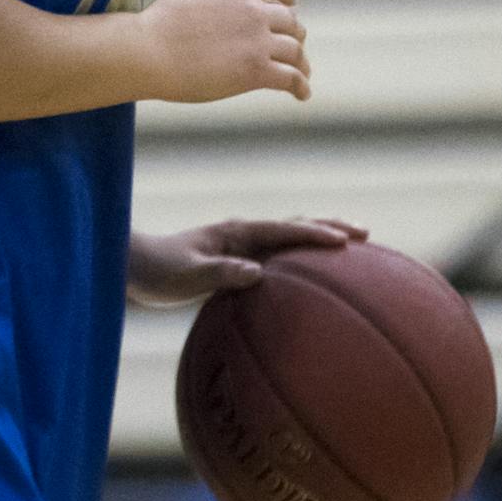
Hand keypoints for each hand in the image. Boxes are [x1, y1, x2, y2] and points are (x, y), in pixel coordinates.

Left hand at [127, 217, 368, 307]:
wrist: (137, 266)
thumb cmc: (159, 271)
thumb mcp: (187, 276)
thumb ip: (220, 273)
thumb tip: (258, 274)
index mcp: (236, 232)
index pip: (283, 230)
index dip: (314, 235)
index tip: (344, 242)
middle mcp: (244, 233)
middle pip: (295, 224)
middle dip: (330, 226)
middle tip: (365, 233)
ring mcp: (243, 245)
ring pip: (290, 236)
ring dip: (320, 236)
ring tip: (352, 244)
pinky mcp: (240, 259)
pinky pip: (280, 255)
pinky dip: (302, 256)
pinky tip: (314, 274)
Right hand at [138, 0, 309, 103]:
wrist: (148, 52)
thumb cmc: (162, 22)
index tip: (292, 4)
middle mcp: (254, 9)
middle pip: (290, 21)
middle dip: (294, 33)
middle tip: (293, 45)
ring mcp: (258, 40)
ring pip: (295, 50)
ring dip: (301, 62)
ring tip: (302, 73)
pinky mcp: (256, 71)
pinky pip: (290, 78)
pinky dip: (301, 86)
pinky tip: (302, 94)